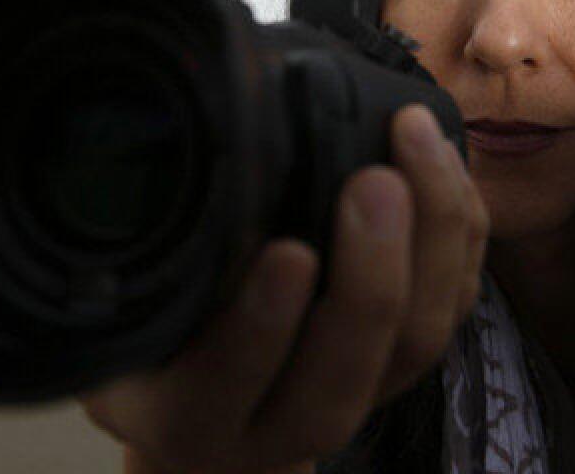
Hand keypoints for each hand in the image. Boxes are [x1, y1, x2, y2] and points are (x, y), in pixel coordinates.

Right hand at [78, 104, 488, 473]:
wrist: (211, 432)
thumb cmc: (150, 363)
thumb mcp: (114, 328)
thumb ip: (121, 278)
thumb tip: (138, 165)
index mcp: (189, 417)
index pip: (223, 385)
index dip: (260, 326)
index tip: (286, 252)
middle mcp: (280, 424)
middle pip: (347, 369)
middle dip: (371, 273)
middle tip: (374, 180)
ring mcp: (355, 399)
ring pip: (419, 339)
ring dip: (430, 238)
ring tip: (416, 142)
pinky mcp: (402, 365)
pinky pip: (455, 305)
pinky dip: (460, 232)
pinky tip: (445, 160)